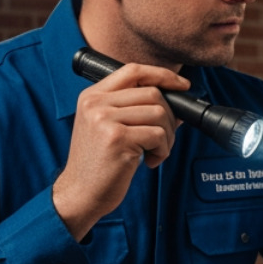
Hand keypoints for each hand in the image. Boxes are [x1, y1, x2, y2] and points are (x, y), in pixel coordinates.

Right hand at [52, 62, 186, 240]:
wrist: (80, 193)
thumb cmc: (99, 164)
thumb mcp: (110, 128)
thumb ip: (136, 110)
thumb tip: (177, 102)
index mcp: (93, 96)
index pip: (133, 70)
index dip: (163, 74)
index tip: (182, 85)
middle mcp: (96, 103)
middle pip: (153, 93)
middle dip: (169, 117)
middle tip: (163, 139)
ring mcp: (104, 119)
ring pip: (159, 113)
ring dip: (167, 137)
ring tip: (154, 152)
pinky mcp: (117, 138)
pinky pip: (158, 135)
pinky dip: (162, 151)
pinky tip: (149, 162)